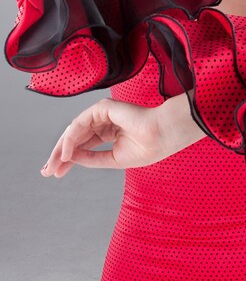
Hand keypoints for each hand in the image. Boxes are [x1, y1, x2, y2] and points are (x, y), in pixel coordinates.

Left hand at [40, 94, 205, 177]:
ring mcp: (103, 113)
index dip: (69, 158)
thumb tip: (70, 158)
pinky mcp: (103, 107)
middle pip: (76, 137)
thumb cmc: (147, 147)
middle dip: (61, 153)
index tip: (56, 173)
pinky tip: (67, 153)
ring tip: (54, 165)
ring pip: (75, 129)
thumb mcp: (114, 159)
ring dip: (62, 148)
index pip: (84, 144)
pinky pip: (81, 123)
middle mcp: (104, 121)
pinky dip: (72, 138)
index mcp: (110, 132)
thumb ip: (92, 158)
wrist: (162, 136)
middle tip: (48, 171)